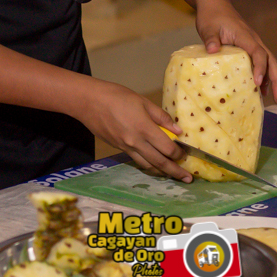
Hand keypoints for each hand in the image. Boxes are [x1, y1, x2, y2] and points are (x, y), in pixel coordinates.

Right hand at [76, 82, 193, 182]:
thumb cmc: (117, 96)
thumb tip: (178, 130)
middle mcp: (136, 142)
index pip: (167, 148)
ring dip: (162, 172)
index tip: (185, 155)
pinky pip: (137, 161)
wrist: (89, 102)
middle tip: (188, 179)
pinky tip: (154, 165)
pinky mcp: (119, 148)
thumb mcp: (143, 101)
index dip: (179, 154)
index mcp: (144, 128)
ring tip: (173, 175)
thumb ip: (161, 117)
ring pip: (148, 166)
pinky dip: (148, 166)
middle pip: (160, 162)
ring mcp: (126, 147)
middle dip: (175, 171)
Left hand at [195, 3, 276, 105]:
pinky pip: (262, 64)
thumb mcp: (208, 27)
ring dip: (275, 81)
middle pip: (272, 61)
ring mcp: (253, 45)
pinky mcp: (249, 49)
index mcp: (246, 36)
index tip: (258, 82)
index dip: (260, 67)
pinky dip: (266, 77)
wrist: (215, 5)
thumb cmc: (212, 16)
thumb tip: (212, 50)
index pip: (258, 53)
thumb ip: (211, 39)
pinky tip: (263, 91)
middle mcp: (254, 41)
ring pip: (270, 63)